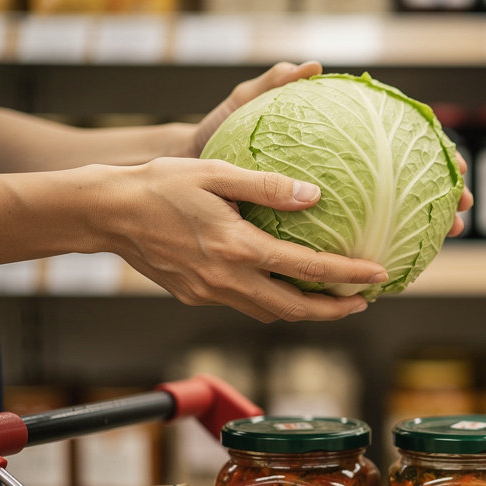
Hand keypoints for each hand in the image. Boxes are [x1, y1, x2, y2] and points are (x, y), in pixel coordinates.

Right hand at [106, 157, 389, 322]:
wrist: (107, 213)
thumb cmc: (160, 185)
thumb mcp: (215, 173)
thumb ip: (267, 185)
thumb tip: (314, 195)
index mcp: (238, 249)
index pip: (307, 269)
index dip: (348, 276)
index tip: (379, 276)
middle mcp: (228, 279)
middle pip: (295, 309)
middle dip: (334, 310)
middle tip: (364, 300)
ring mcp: (212, 293)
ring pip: (270, 312)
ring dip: (304, 310)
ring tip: (331, 298)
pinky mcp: (197, 296)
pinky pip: (245, 304)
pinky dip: (272, 301)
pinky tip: (284, 286)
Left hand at [187, 61, 473, 235]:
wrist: (190, 178)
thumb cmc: (216, 140)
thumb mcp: (240, 111)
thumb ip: (271, 86)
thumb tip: (311, 66)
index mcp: (339, 147)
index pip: (398, 148)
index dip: (434, 156)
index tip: (458, 165)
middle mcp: (347, 176)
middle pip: (407, 187)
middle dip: (442, 199)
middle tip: (464, 210)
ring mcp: (337, 204)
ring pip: (389, 220)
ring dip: (420, 230)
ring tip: (443, 239)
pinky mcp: (318, 231)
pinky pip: (355, 244)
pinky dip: (378, 254)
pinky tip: (390, 271)